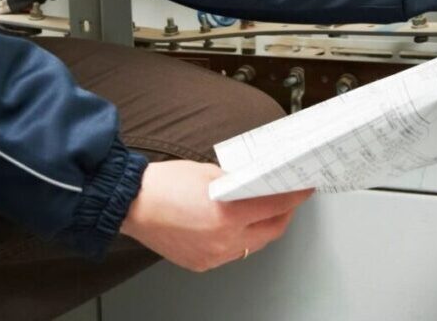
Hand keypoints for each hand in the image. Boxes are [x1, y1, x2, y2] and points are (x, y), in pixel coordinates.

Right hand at [120, 160, 312, 271]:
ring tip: (265, 209)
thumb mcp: (210, 173)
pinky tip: (238, 224)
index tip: (304, 189)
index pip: (275, 207)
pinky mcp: (200, 263)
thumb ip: (238, 182)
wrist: (133, 204)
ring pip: (252, 245)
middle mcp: (222, 242)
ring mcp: (212, 257)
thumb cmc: (164, 184)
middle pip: (270, 232)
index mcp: (227, 216)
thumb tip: (258, 183)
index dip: (294, 197)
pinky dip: (240, 238)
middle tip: (289, 198)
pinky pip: (231, 253)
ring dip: (263, 227)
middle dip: (284, 214)